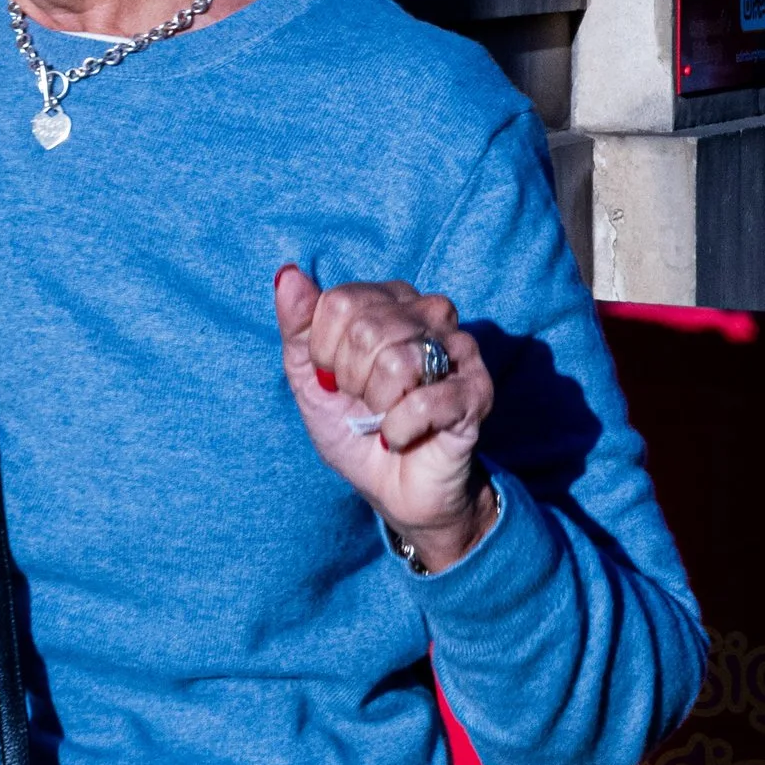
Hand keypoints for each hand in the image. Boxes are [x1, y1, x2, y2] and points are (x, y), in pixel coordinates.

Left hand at [273, 268, 498, 573]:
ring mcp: (460, 349)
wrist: (394, 490)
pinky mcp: (477, 392)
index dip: (325, 350)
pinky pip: (422, 403)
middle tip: (365, 402)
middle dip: (352, 380)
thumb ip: (298, 328)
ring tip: (387, 415)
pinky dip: (398, 430)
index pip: (340, 302)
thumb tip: (287, 275)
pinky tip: (401, 437)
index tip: (336, 378)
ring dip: (378, 405)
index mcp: (391, 301)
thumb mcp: (310, 381)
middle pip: (367, 329)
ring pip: (397, 360)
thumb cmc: (355, 429)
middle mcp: (431, 313)